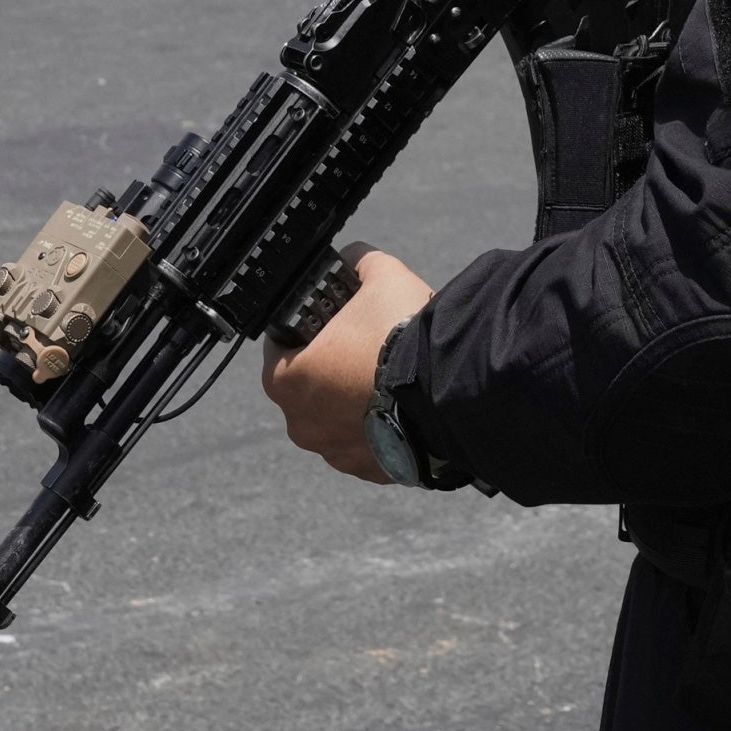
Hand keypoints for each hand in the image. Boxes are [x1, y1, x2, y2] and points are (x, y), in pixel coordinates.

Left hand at [259, 246, 433, 482]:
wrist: (451, 391)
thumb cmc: (402, 335)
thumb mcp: (380, 275)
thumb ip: (358, 263)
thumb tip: (355, 259)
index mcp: (286, 380)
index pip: (279, 347)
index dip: (303, 329)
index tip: (327, 321)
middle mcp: (302, 425)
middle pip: (308, 387)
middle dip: (330, 367)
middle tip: (363, 345)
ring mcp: (336, 454)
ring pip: (337, 420)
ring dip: (354, 401)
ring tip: (388, 376)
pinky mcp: (371, 471)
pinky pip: (368, 444)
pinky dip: (380, 426)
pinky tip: (402, 405)